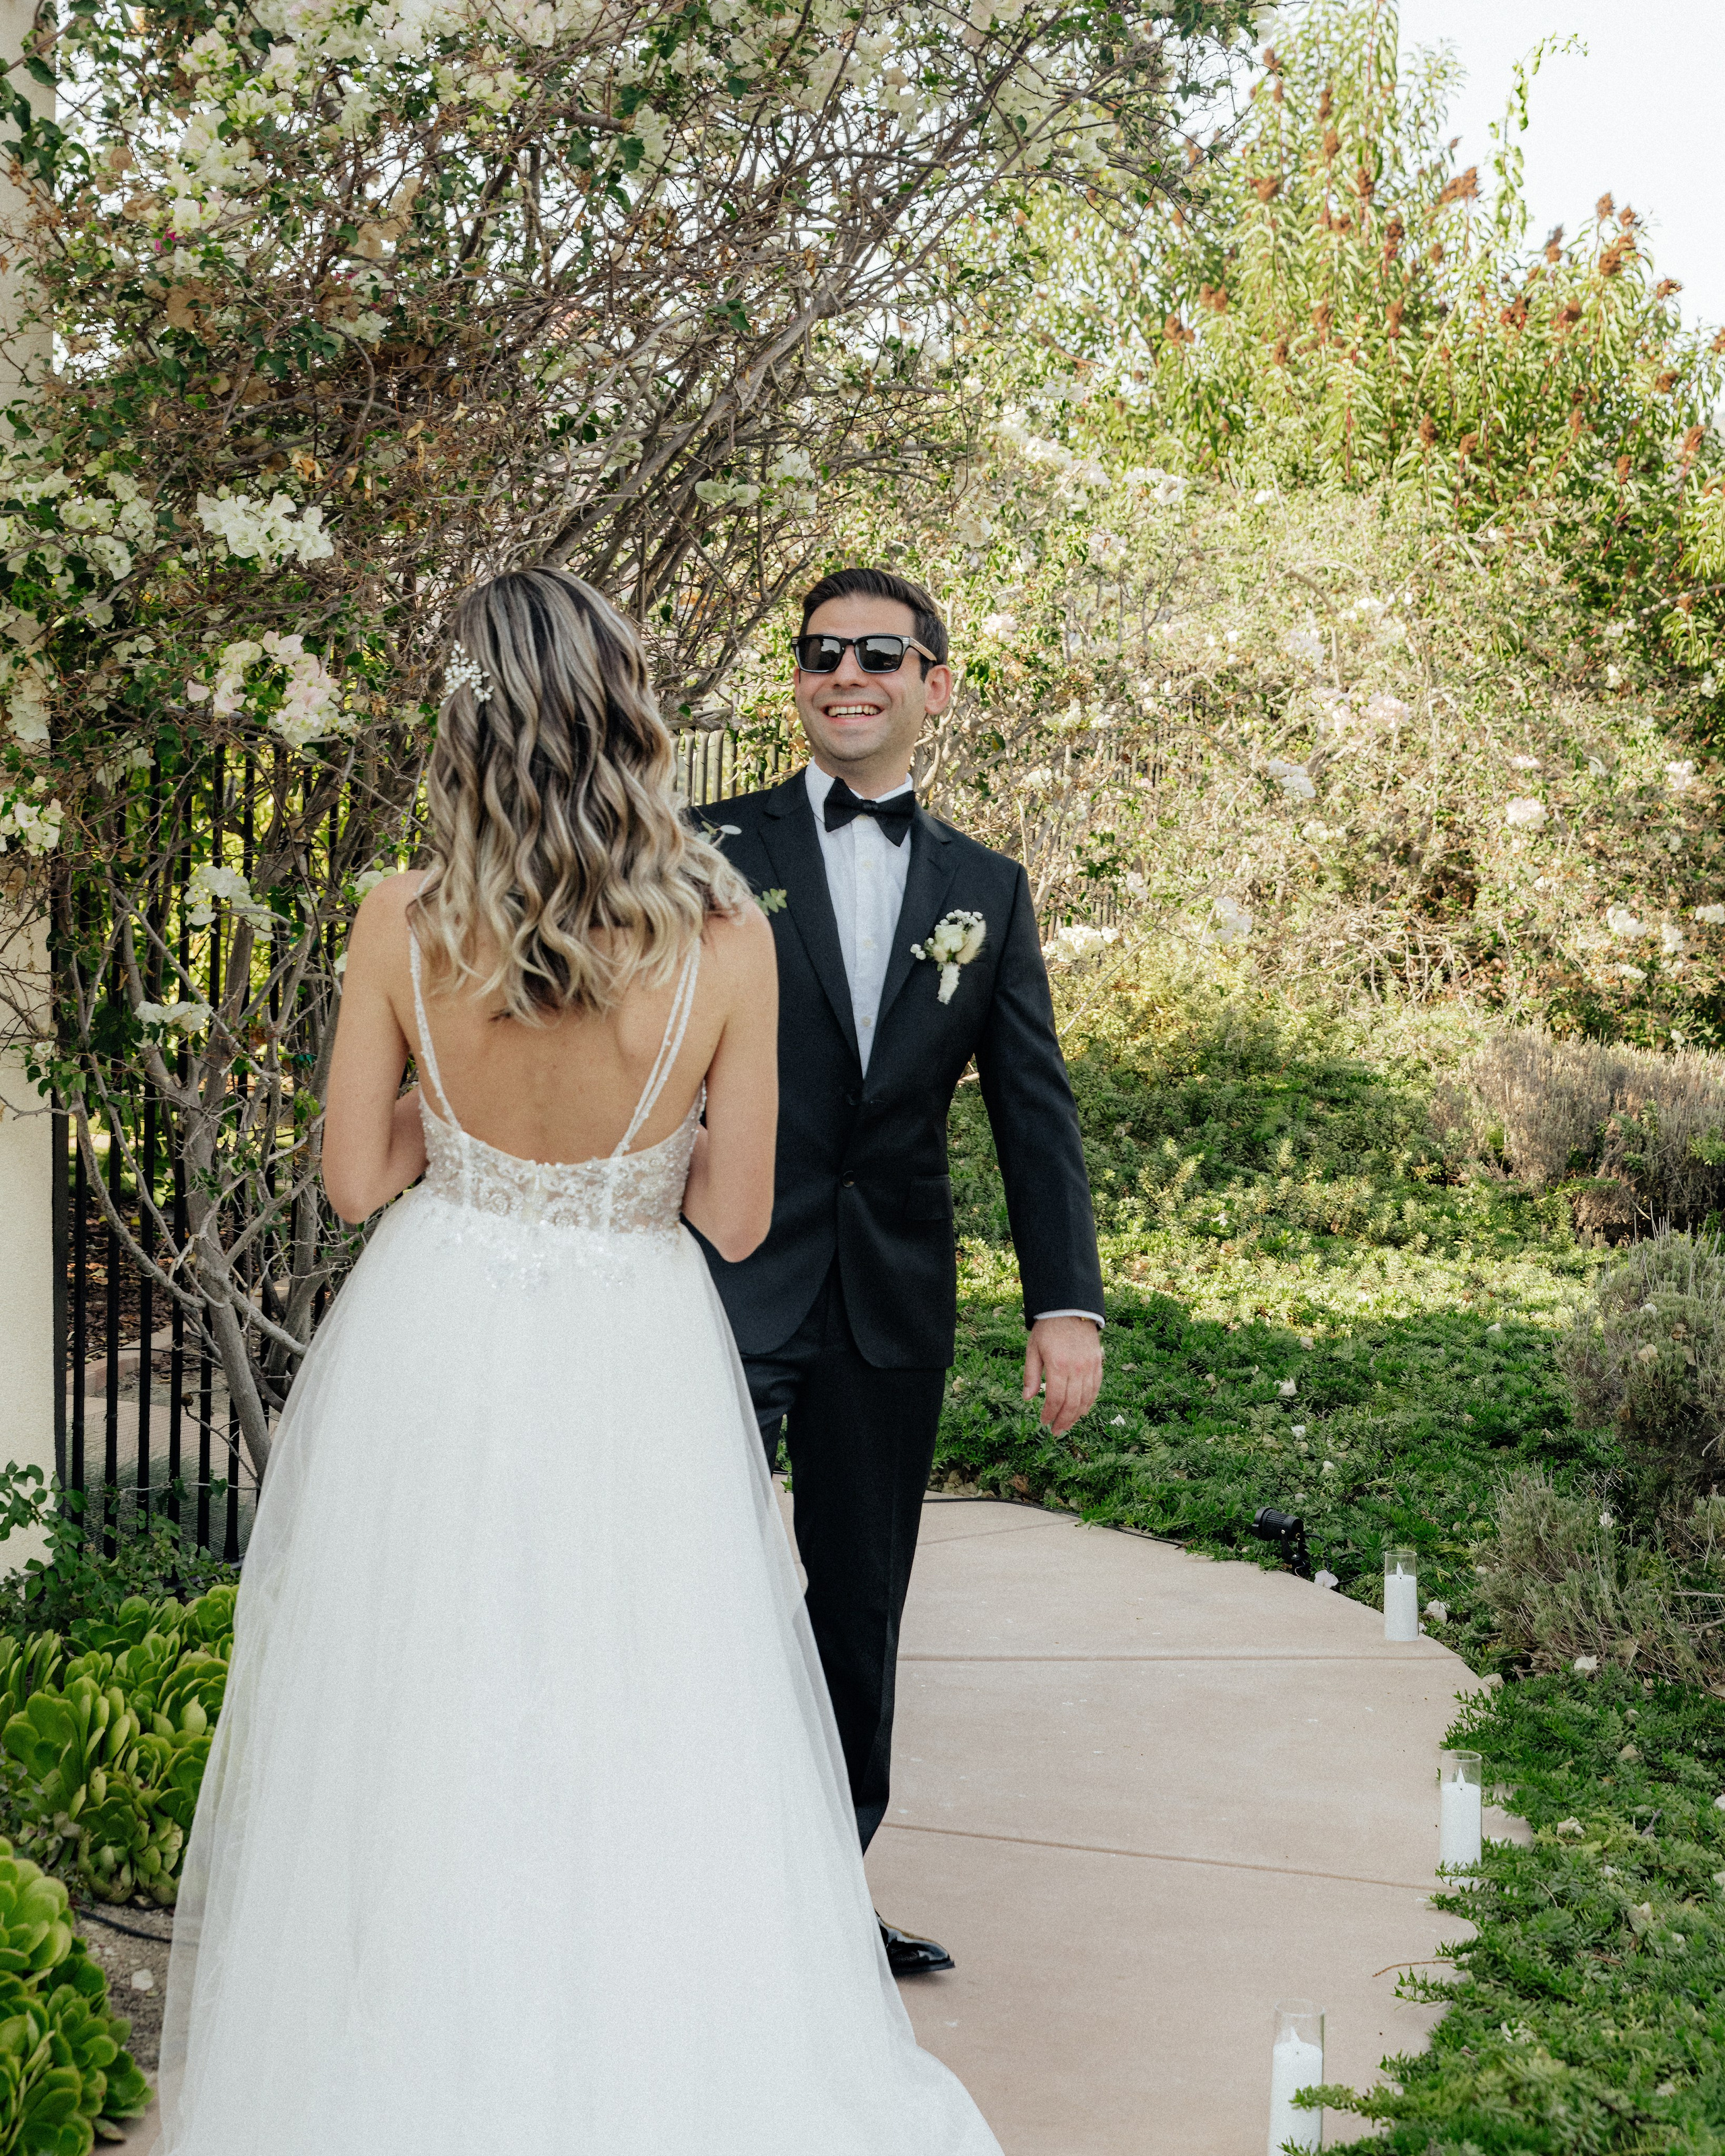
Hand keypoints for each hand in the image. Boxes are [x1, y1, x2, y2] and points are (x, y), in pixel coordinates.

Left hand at [1022, 1315, 1101, 1434]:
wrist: (1070, 1308)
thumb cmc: (1048, 1328)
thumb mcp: (1033, 1349)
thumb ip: (1031, 1375)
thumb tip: (1027, 1398)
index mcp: (1058, 1366)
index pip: (1055, 1399)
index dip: (1049, 1414)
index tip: (1043, 1422)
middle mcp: (1077, 1368)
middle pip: (1072, 1404)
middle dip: (1063, 1421)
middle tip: (1056, 1431)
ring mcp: (1090, 1366)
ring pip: (1086, 1399)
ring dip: (1076, 1415)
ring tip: (1067, 1424)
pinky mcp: (1098, 1363)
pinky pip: (1096, 1388)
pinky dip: (1089, 1402)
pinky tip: (1082, 1410)